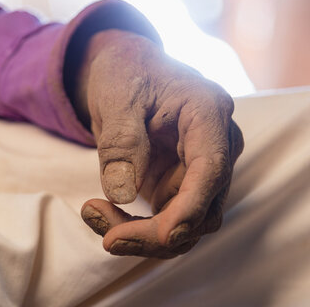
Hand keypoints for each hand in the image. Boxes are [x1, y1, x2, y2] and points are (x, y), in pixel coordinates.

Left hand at [74, 30, 243, 258]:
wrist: (127, 72)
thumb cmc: (127, 72)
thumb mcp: (117, 95)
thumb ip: (121, 141)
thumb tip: (123, 193)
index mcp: (208, 113)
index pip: (211, 170)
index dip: (190, 209)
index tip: (162, 236)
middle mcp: (216, 146)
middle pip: (203, 209)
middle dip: (156, 233)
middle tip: (105, 235)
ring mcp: (200, 170)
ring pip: (187, 225)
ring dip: (144, 235)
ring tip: (94, 216)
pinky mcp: (181, 185)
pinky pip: (167, 221)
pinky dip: (137, 228)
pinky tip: (102, 214)